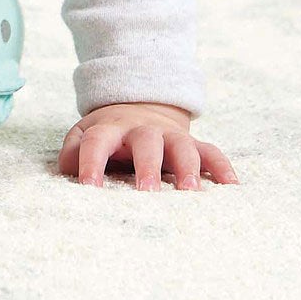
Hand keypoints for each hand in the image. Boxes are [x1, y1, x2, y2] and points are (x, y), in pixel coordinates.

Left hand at [58, 101, 238, 190]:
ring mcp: (170, 136)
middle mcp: (142, 130)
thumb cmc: (109, 134)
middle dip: (147, 166)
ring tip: (190, 191)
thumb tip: (69, 171)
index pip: (97, 141)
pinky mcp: (193, 144)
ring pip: (182, 146)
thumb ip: (73, 151)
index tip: (89, 186)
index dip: (91, 162)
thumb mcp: (85, 134)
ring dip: (187, 167)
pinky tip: (231, 186)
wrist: (140, 107)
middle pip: (146, 142)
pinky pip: (211, 152)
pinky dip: (221, 167)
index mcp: (110, 128)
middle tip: (147, 192)